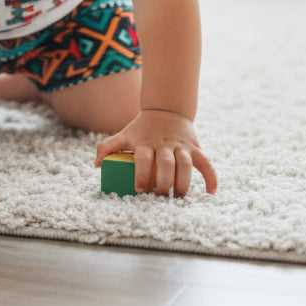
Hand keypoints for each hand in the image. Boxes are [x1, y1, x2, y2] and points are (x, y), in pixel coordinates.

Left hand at [95, 109, 217, 196]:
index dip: (141, 174)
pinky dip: (211, 177)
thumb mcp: (125, 134)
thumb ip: (108, 147)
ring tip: (178, 197)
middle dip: (163, 182)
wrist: (166, 108)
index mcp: (145, 142)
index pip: (143, 158)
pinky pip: (206, 162)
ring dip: (183, 182)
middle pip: (166, 163)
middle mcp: (164, 144)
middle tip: (159, 196)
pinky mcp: (194, 148)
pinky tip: (210, 191)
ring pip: (186, 164)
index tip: (139, 190)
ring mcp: (181, 146)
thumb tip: (95, 165)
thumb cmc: (142, 128)